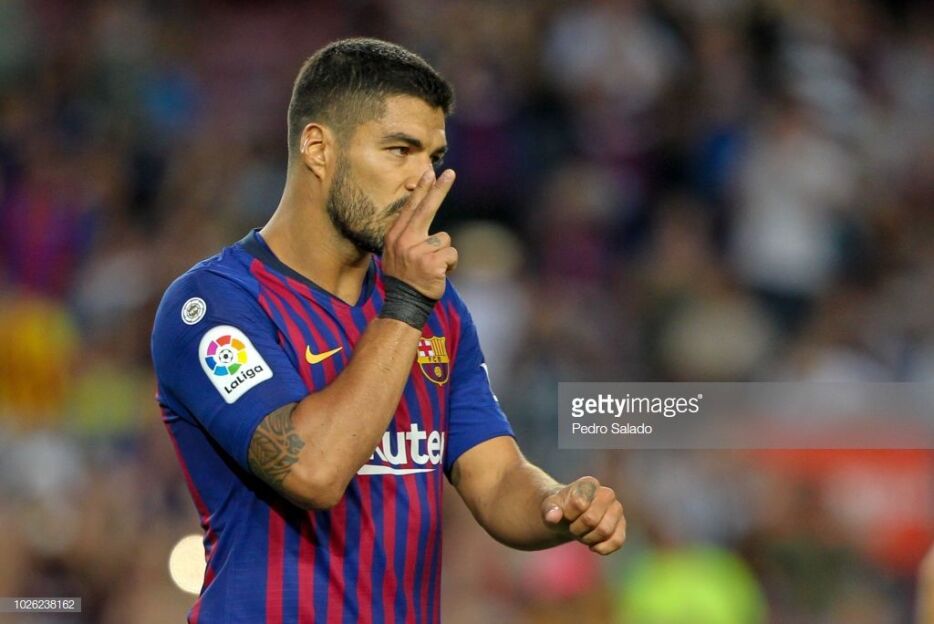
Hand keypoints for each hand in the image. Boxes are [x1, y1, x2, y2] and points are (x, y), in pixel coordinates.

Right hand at [381, 168, 457, 299]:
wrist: (403, 304)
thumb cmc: (405, 277)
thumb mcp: (397, 253)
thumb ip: (408, 234)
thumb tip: (421, 210)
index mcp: (395, 236)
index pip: (411, 207)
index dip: (422, 189)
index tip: (430, 172)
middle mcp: (404, 241)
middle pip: (427, 209)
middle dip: (439, 189)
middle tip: (450, 173)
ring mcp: (417, 252)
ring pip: (445, 239)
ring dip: (443, 253)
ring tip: (432, 267)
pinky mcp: (432, 264)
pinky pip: (451, 254)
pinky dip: (450, 265)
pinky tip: (439, 274)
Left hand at [541, 476, 625, 554]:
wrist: (569, 517)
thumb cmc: (560, 509)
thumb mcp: (549, 507)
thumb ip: (549, 510)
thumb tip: (552, 517)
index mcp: (589, 484)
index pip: (579, 503)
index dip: (568, 514)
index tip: (565, 514)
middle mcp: (607, 493)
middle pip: (591, 520)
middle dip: (577, 529)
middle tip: (572, 527)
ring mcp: (617, 510)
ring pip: (604, 531)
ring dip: (588, 539)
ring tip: (581, 533)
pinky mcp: (621, 526)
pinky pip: (617, 541)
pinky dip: (602, 548)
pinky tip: (593, 546)